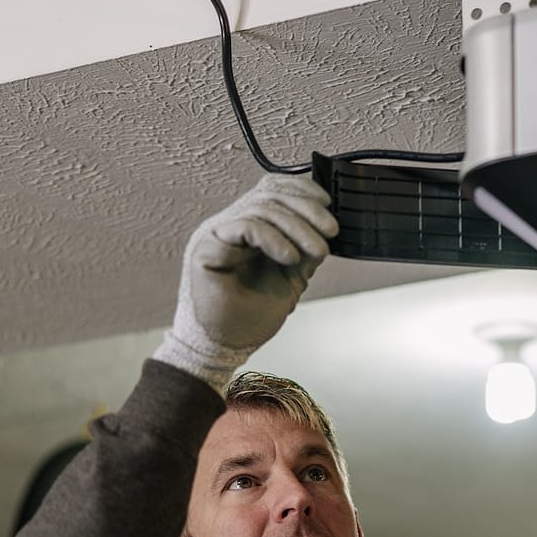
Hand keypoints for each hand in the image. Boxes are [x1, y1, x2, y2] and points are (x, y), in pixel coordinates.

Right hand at [152, 175, 337, 388]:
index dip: (301, 190)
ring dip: (297, 227)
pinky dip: (273, 238)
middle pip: (269, 195)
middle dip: (307, 210)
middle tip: (330, 232)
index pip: (272, 190)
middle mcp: (230, 225)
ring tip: (317, 252)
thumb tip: (325, 228)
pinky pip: (244, 226)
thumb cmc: (251, 316)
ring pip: (261, 208)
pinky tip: (289, 257)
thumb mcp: (291, 277)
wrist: (228, 346)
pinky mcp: (206, 247)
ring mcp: (218, 234)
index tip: (328, 205)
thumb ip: (304, 250)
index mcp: (248, 228)